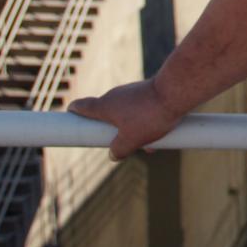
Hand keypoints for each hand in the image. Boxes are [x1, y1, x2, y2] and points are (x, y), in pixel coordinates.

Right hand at [68, 79, 183, 160]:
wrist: (177, 92)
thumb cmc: (150, 115)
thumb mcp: (130, 140)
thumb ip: (118, 150)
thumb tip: (113, 154)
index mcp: (105, 106)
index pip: (82, 106)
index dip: (74, 112)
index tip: (70, 115)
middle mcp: (116, 95)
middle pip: (107, 114)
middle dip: (112, 131)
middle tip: (118, 144)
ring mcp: (133, 92)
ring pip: (128, 115)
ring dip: (133, 129)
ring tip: (148, 145)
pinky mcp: (149, 92)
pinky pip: (143, 110)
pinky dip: (147, 122)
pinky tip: (161, 136)